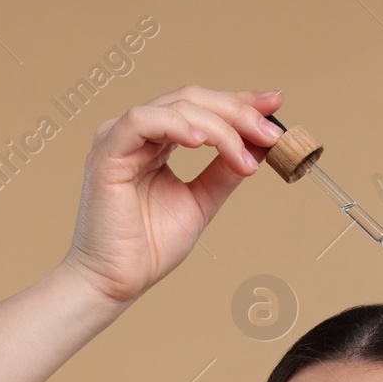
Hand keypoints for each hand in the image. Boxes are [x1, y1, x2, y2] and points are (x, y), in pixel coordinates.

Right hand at [60, 86, 283, 304]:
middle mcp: (137, 134)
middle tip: (270, 132)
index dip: (240, 103)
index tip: (276, 106)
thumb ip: (224, 171)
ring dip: (219, 126)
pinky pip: (142, 120)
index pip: (202, 108)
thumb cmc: (150, 248)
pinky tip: (201, 142)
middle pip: (193, 100)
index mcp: (156, 142)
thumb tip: (260, 144)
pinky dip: (176, 125)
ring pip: (176, 106)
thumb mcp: (201, 201)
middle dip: (238, 112)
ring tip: (243, 156)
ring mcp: (119, 139)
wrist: (117, 281)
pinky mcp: (106, 152)